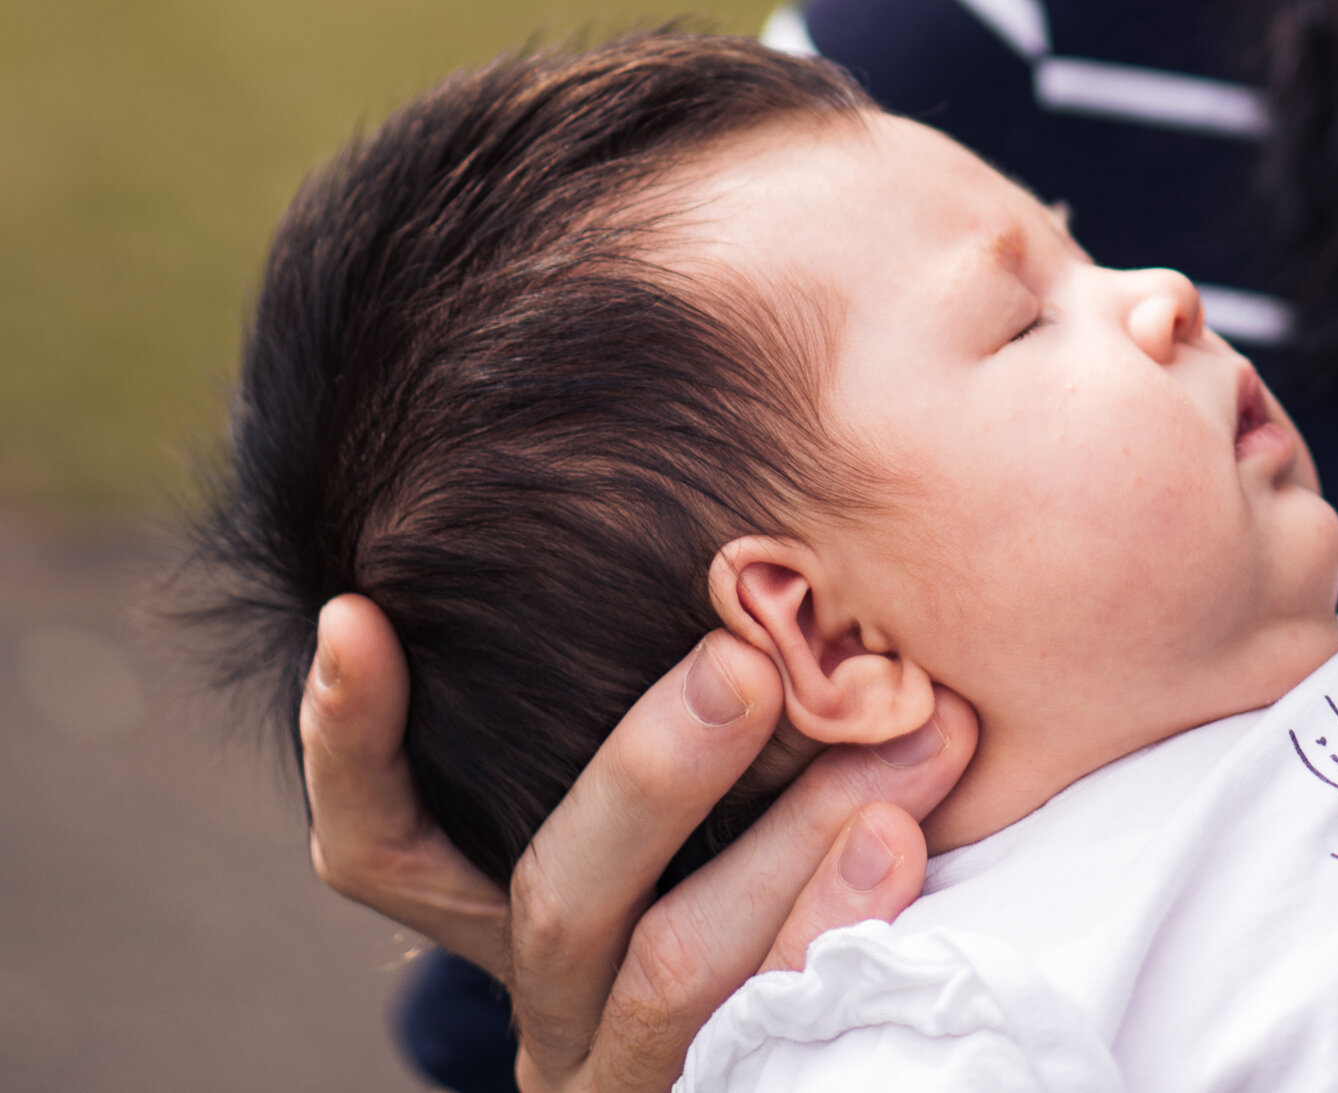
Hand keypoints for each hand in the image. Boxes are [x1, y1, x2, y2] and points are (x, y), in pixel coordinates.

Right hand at [302, 593, 971, 1092]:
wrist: (803, 1032)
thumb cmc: (745, 843)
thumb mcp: (667, 770)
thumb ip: (678, 656)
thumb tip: (658, 383)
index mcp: (500, 908)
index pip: (379, 842)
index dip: (351, 739)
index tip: (357, 609)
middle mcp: (550, 994)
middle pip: (559, 889)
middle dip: (654, 770)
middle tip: (746, 664)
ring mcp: (636, 1070)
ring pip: (682, 974)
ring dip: (800, 850)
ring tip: (914, 753)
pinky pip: (782, 1043)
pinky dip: (842, 944)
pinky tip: (915, 859)